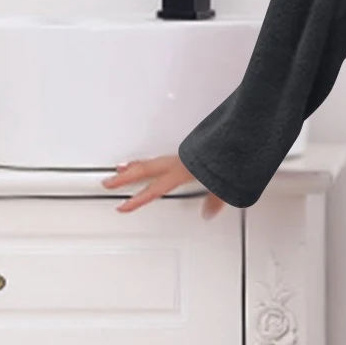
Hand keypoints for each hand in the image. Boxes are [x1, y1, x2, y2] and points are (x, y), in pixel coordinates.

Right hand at [102, 154, 226, 218]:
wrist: (236, 132)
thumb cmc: (228, 154)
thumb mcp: (224, 184)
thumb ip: (215, 200)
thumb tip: (210, 212)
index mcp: (181, 172)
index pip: (153, 189)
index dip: (137, 200)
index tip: (122, 206)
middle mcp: (177, 161)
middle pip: (144, 170)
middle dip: (124, 177)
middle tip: (109, 182)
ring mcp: (180, 152)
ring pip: (151, 160)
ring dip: (135, 166)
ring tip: (121, 168)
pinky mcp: (187, 146)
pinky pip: (162, 154)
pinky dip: (151, 158)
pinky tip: (151, 159)